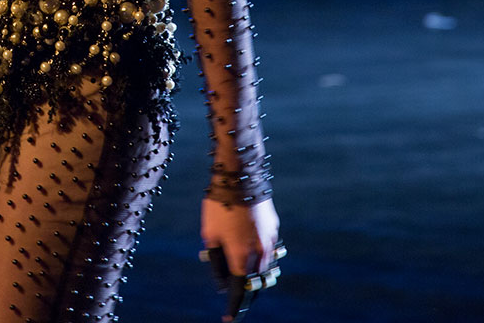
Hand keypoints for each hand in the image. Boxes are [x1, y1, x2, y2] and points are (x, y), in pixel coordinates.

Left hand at [202, 197, 281, 319]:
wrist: (239, 175)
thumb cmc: (218, 205)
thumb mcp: (209, 235)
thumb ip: (216, 262)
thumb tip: (222, 282)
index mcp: (241, 257)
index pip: (239, 291)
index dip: (234, 308)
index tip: (229, 319)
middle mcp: (260, 253)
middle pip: (255, 283)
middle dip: (243, 289)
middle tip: (231, 292)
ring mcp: (270, 241)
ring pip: (265, 268)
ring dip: (253, 274)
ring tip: (239, 271)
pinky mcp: (274, 228)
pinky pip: (268, 250)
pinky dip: (259, 256)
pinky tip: (246, 248)